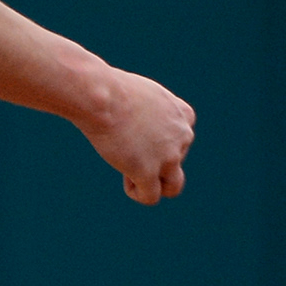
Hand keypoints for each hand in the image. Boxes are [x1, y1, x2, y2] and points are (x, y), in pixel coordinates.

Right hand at [75, 68, 193, 204]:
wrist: (101, 96)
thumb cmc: (111, 89)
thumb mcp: (142, 94)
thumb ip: (151, 112)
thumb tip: (140, 127)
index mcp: (184, 115)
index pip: (181, 139)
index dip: (157, 140)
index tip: (135, 132)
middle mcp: (182, 136)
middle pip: (174, 160)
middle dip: (152, 158)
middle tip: (126, 146)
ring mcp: (168, 157)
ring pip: (173, 186)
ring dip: (154, 183)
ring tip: (132, 172)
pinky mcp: (148, 172)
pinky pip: (150, 197)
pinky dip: (138, 192)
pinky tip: (126, 178)